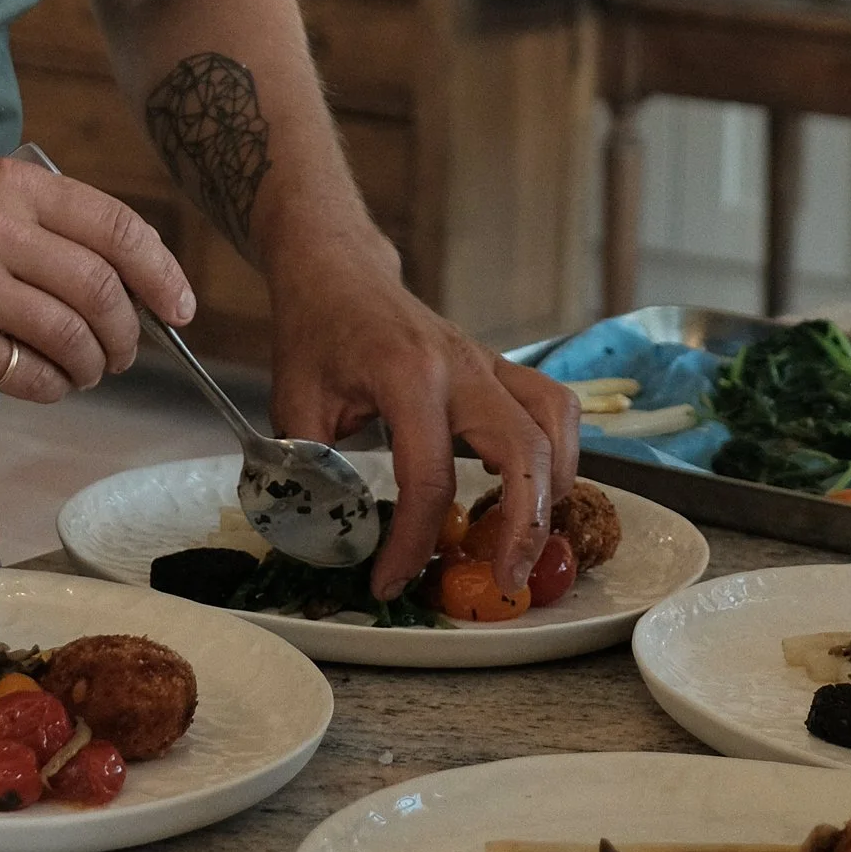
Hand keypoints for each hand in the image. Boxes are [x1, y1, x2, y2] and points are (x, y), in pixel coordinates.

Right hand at [0, 153, 194, 401]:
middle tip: (121, 355)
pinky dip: (50, 387)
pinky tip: (40, 384)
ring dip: (90, 367)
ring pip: (70, 336)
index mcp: (9, 185)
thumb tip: (125, 278)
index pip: (116, 227)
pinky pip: (28, 374)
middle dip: (127, 333)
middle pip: (101, 289)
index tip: (181, 308)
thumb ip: (41, 225)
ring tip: (82, 373)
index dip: (162, 273)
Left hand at [262, 221, 582, 600]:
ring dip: (554, 487)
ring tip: (527, 538)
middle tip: (508, 582)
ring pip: (556, 422)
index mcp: (406, 375)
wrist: (338, 269)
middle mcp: (461, 367)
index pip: (428, 476)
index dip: (414, 542)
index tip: (390, 582)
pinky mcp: (499, 368)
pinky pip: (553, 407)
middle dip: (524, 525)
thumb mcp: (294, 402)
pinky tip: (526, 488)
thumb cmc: (316, 333)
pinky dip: (555, 453)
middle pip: (523, 448)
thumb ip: (311, 470)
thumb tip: (329, 539)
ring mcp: (488, 363)